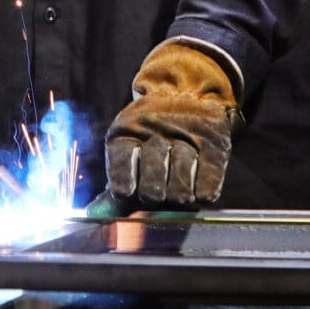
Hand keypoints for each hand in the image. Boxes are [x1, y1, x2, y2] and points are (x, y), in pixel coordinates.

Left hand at [105, 42, 243, 205]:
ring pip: (181, 181)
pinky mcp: (213, 144)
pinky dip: (203, 190)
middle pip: (152, 178)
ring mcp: (186, 136)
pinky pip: (209, 178)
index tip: (126, 194)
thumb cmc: (150, 136)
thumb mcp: (127, 147)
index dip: (124, 183)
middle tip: (156, 195)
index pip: (122, 162)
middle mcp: (155, 131)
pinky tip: (199, 193)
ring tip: (178, 194)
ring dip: (179, 194)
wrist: (186, 95)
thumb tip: (95, 213)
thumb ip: (117, 181)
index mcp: (126, 132)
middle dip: (153, 193)